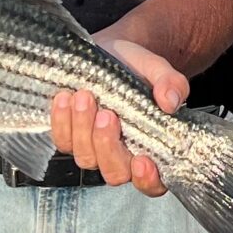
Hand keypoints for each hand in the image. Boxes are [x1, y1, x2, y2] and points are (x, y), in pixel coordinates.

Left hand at [48, 34, 185, 196]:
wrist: (112, 51)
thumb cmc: (138, 67)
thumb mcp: (157, 69)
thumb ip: (171, 83)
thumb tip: (170, 102)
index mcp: (151, 148)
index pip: (153, 182)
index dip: (148, 179)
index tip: (142, 160)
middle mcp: (123, 155)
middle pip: (115, 173)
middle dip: (107, 145)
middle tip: (106, 114)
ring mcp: (94, 149)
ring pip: (86, 158)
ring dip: (82, 129)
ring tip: (84, 96)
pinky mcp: (71, 137)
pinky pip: (62, 141)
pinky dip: (61, 121)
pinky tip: (65, 98)